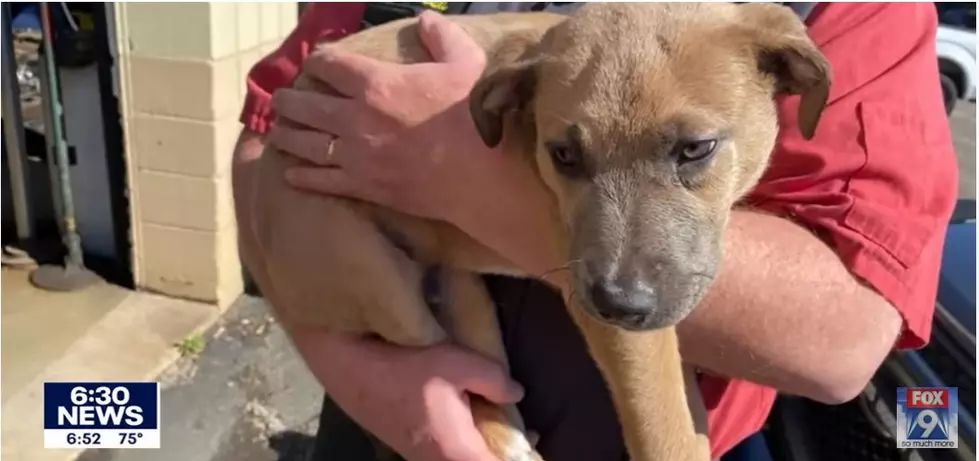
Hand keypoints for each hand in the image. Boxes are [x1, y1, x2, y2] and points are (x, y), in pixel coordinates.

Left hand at [268, 10, 491, 222]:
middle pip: (307, 105)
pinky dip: (302, 176)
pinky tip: (289, 174)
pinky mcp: (363, 186)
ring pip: (306, 143)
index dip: (318, 61)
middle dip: (289, 100)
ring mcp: (355, 155)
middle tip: (280, 100)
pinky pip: (322, 181)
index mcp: (376, 83)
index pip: (331, 65)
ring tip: (277, 132)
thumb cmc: (472, 114)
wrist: (478, 171)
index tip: (315, 63)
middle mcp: (355, 117)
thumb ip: (442, 36)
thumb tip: (426, 19)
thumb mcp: (465, 62)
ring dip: (287, 135)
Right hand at [290, 328, 524, 460]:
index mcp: (458, 452)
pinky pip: (447, 455)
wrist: (351, 367)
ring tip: (507, 429)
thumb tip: (517, 393)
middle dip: (504, 454)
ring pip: (462, 460)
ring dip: (483, 450)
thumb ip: (495, 380)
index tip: (536, 444)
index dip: (520, 459)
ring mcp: (421, 459)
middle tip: (528, 437)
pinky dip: (466, 445)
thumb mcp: (458, 363)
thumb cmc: (405, 366)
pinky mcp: (409, 448)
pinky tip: (474, 421)